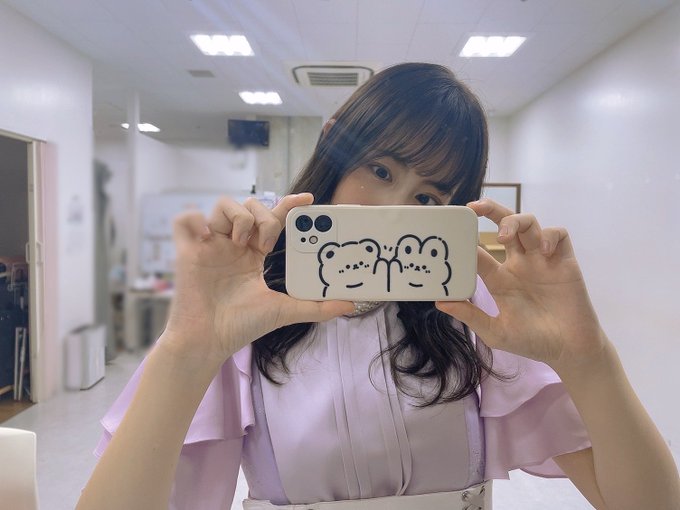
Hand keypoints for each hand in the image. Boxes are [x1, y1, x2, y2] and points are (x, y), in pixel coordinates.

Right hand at [162, 193, 352, 362]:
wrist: (209, 341)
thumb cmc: (242, 326)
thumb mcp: (284, 311)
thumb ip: (316, 306)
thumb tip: (349, 305)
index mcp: (253, 255)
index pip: (273, 220)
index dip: (289, 205)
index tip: (308, 199)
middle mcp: (232, 246)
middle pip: (249, 205)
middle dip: (262, 215)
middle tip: (265, 242)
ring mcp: (209, 246)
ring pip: (222, 206)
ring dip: (238, 217)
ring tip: (241, 242)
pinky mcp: (187, 251)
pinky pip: (185, 219)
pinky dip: (195, 220)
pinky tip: (208, 238)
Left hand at [436, 199, 607, 373]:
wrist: (568, 351)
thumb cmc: (532, 342)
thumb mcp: (496, 331)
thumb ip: (470, 315)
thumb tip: (439, 301)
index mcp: (499, 279)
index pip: (478, 252)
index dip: (465, 240)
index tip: (451, 232)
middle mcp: (519, 264)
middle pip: (504, 225)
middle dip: (490, 210)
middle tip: (473, 207)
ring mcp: (542, 260)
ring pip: (529, 223)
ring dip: (516, 221)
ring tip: (504, 234)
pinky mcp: (564, 261)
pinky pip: (559, 235)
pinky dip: (550, 234)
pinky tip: (542, 250)